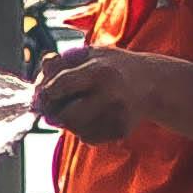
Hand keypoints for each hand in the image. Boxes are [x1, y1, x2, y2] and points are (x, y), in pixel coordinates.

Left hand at [32, 45, 155, 144]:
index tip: (40, 95)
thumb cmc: (113, 67)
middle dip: (54, 112)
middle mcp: (110, 96)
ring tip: (79, 107)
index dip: (45, 92)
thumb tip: (41, 77)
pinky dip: (83, 130)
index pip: (61, 85)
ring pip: (75, 130)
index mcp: (100, 71)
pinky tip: (94, 116)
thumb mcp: (90, 55)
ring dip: (69, 122)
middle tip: (53, 107)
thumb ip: (62, 63)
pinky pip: (88, 138)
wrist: (152, 83)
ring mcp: (117, 115)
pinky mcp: (121, 130)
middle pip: (65, 116)